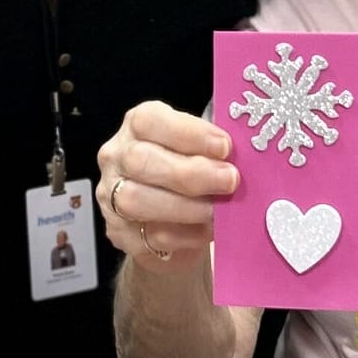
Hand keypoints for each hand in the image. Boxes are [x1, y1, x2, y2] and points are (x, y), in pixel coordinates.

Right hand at [96, 101, 237, 271]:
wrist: (168, 221)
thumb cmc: (188, 172)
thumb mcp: (197, 148)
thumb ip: (212, 147)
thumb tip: (247, 154)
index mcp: (136, 125)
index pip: (149, 121)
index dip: (188, 133)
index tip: (225, 147)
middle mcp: (116, 156)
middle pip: (141, 160)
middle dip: (191, 173)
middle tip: (230, 181)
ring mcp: (110, 195)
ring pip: (136, 200)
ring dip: (185, 207)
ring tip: (218, 211)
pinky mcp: (117, 232)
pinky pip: (147, 236)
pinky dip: (184, 235)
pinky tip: (207, 231)